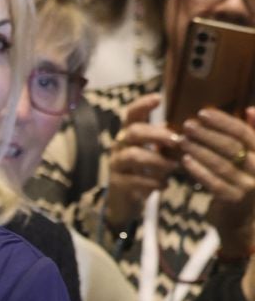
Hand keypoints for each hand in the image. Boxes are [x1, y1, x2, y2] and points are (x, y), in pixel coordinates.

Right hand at [106, 92, 183, 228]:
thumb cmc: (143, 172)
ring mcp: (116, 164)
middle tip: (176, 140)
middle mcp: (119, 146)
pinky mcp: (117, 183)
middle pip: (134, 132)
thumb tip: (184, 124)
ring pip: (133, 156)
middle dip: (156, 134)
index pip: (131, 113)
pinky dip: (152, 182)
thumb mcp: (153, 153)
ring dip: (157, 160)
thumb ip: (163, 139)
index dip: (143, 104)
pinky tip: (165, 185)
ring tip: (174, 167)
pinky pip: (134, 180)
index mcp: (129, 134)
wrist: (125, 202)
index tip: (159, 98)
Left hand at [181, 106, 254, 242]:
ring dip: (199, 150)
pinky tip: (184, 161)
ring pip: (220, 164)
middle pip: (231, 146)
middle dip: (207, 134)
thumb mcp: (250, 157)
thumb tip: (249, 109)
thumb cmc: (242, 182)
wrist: (242, 221)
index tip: (202, 113)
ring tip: (182, 140)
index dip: (223, 121)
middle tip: (187, 125)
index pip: (243, 132)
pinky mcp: (234, 200)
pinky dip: (198, 170)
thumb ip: (251, 134)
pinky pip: (213, 183)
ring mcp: (248, 186)